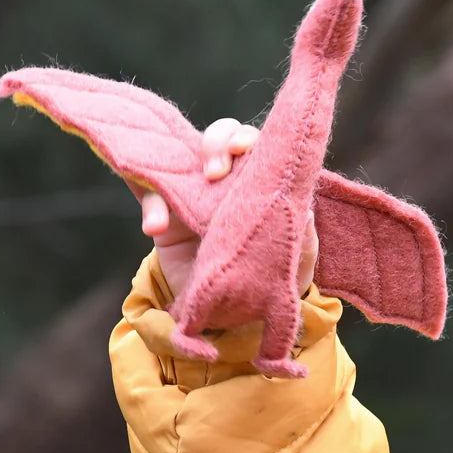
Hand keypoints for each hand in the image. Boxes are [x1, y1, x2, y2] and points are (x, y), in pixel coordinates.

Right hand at [130, 118, 318, 298]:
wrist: (238, 313)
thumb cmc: (272, 275)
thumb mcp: (297, 255)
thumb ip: (303, 229)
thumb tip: (305, 206)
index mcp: (260, 182)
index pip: (254, 144)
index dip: (245, 138)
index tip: (242, 151)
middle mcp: (228, 180)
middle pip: (219, 138)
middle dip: (216, 142)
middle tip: (215, 172)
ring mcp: (194, 192)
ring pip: (179, 156)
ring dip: (174, 166)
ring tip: (180, 203)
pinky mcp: (165, 213)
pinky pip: (147, 194)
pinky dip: (148, 204)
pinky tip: (154, 227)